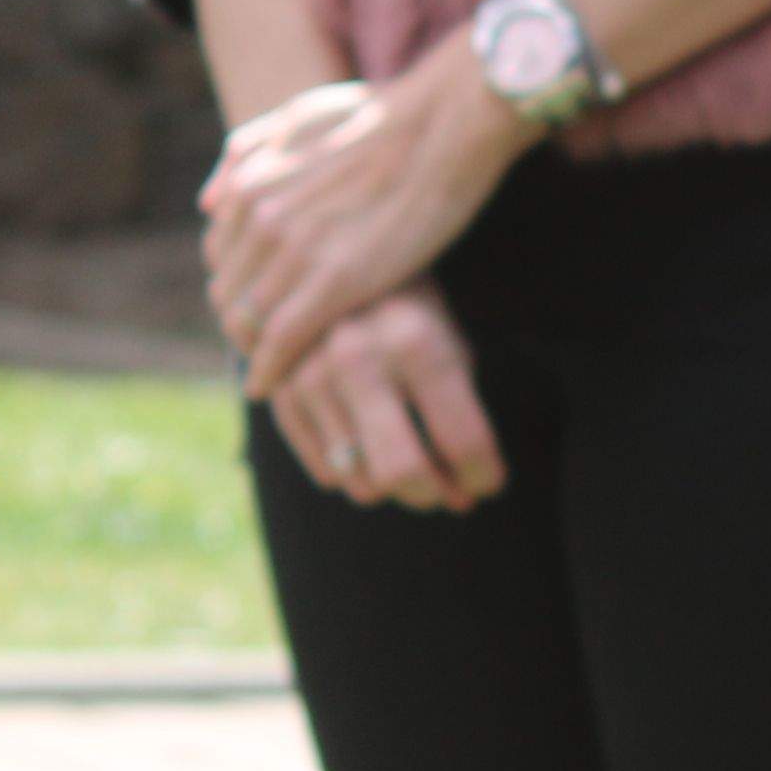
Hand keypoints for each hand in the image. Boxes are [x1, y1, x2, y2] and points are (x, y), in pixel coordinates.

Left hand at [205, 44, 526, 398]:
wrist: (448, 119)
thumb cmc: (389, 113)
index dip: (236, 284)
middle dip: (241, 323)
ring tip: (274, 369)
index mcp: (251, 183)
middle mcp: (261, 217)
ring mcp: (295, 251)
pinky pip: (282, 341)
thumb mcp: (303, 116)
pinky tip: (273, 385)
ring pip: (249, 322)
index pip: (220, 256)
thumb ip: (248, 153)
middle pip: (229, 294)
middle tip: (264, 345)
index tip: (257, 302)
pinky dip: (271, 369)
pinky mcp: (336, 282)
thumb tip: (208, 203)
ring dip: (255, 351)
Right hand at [266, 280, 507, 511]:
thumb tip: (464, 497)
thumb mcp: (450, 346)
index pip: (462, 438)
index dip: (484, 476)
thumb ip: (460, 417)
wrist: (339, 273)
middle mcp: (357, 358)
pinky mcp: (281, 394)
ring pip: (362, 483)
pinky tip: (374, 448)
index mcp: (416, 340)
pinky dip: (357, 475)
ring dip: (397, 489)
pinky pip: (328, 474)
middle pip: (403, 472)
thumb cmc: (413, 316)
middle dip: (435, 495)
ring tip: (416, 465)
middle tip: (451, 492)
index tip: (489, 484)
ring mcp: (310, 376)